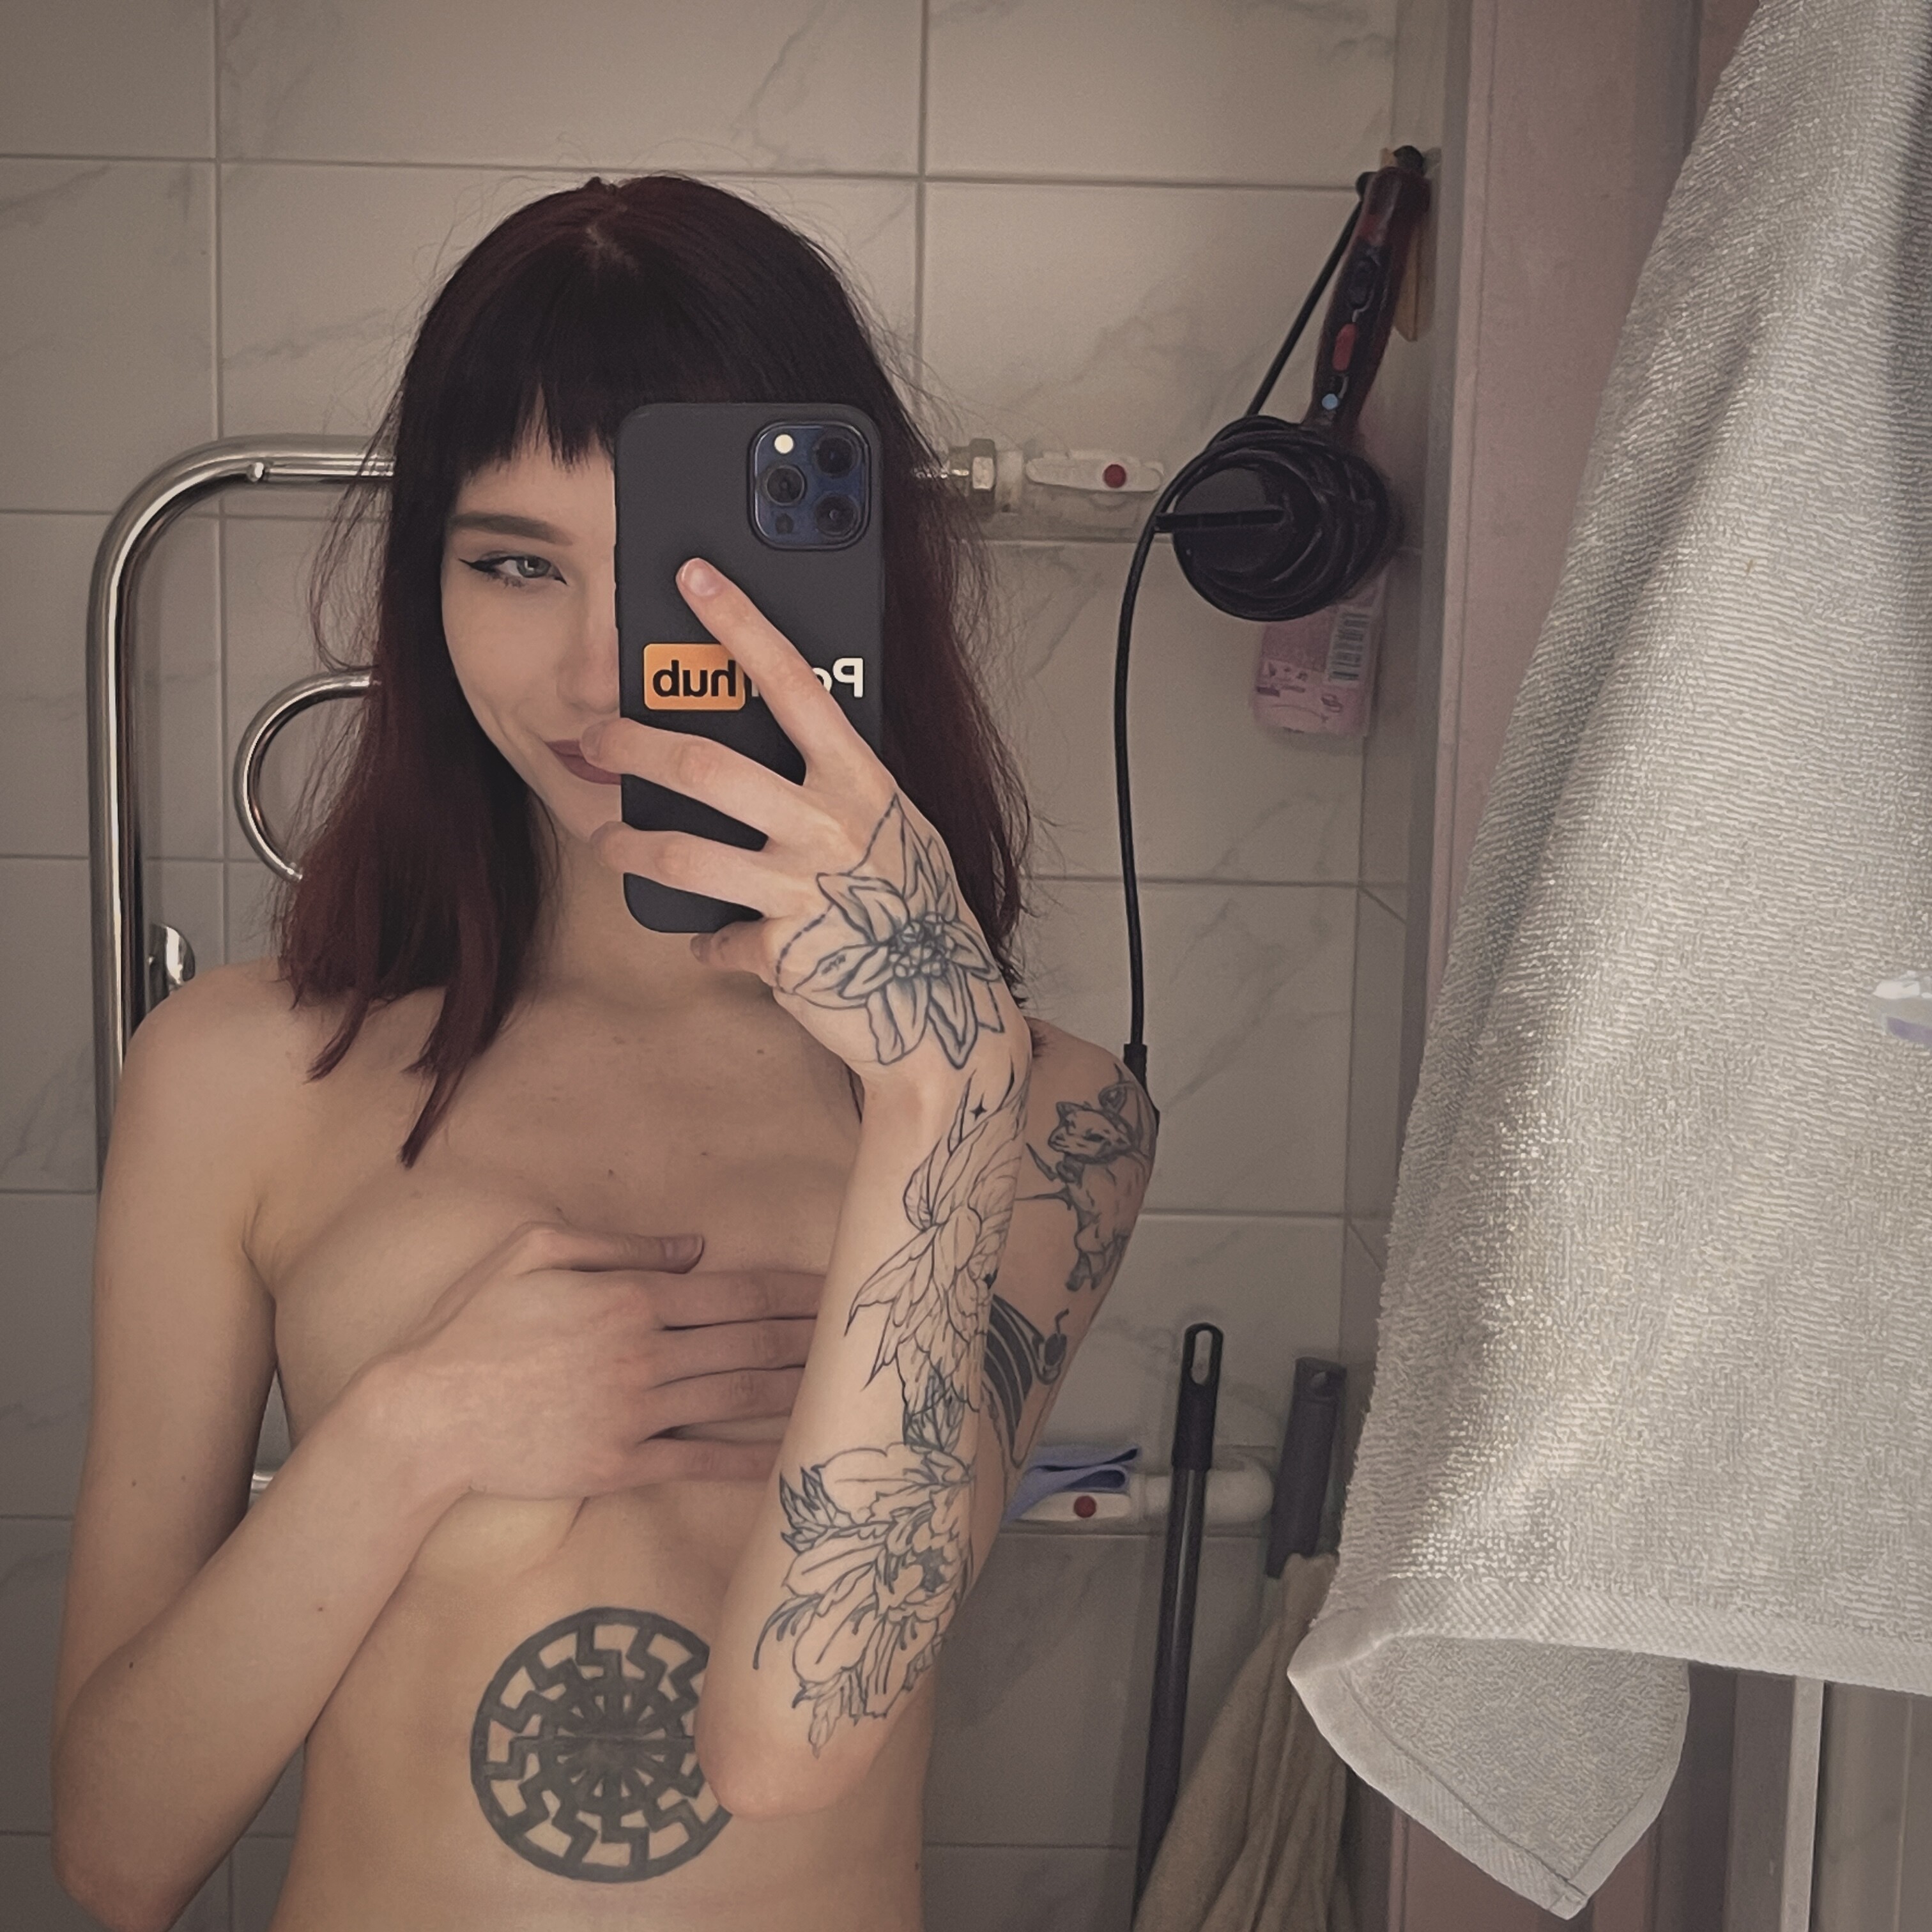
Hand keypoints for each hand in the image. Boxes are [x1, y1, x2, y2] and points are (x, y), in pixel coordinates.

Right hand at [366, 1223, 822, 1493]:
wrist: (426, 1414)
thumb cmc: (473, 1323)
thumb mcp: (535, 1251)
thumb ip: (618, 1244)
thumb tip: (694, 1247)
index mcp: (630, 1297)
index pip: (737, 1290)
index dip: (796, 1290)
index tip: (839, 1288)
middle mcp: (644, 1353)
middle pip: (752, 1341)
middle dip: (815, 1336)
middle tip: (867, 1334)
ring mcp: (635, 1412)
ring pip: (737, 1395)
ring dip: (798, 1388)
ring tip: (846, 1384)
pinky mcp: (620, 1463)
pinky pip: (701, 1457)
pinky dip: (750, 1456)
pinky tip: (791, 1454)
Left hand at [583, 558, 1026, 1095]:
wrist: (940, 1011)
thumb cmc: (918, 911)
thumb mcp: (896, 828)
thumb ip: (841, 789)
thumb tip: (779, 749)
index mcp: (861, 782)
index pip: (793, 684)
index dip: (741, 627)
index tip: (695, 579)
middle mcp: (829, 827)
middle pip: (706, 768)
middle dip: (635, 745)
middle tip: (600, 736)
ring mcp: (802, 891)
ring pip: (684, 854)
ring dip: (630, 847)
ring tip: (609, 841)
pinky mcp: (779, 953)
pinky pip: (717, 939)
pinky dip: (708, 942)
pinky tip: (712, 942)